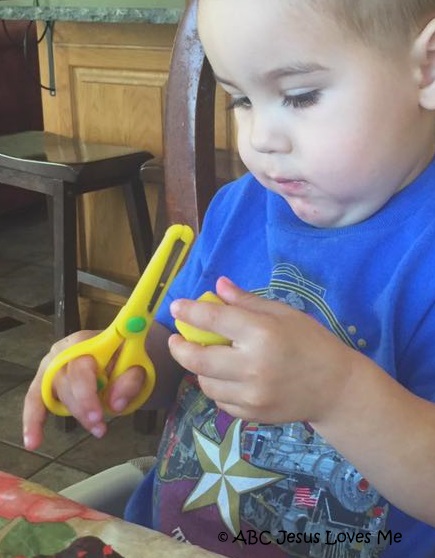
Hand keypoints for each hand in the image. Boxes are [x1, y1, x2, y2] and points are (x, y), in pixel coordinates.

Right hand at [22, 330, 143, 449]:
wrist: (121, 354)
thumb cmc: (128, 358)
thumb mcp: (138, 366)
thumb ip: (130, 382)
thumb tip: (115, 404)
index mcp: (86, 341)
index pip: (80, 368)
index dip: (86, 393)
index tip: (98, 415)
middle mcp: (63, 350)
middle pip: (66, 382)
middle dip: (83, 409)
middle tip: (101, 428)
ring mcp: (51, 365)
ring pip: (55, 395)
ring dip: (76, 415)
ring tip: (98, 429)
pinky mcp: (45, 381)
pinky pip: (34, 400)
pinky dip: (33, 421)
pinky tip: (33, 441)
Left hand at [168, 276, 355, 423]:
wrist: (336, 388)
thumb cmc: (312, 342)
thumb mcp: (284, 313)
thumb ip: (247, 301)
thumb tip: (218, 285)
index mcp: (261, 333)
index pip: (213, 320)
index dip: (189, 312)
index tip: (176, 307)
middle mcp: (252, 366)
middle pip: (197, 359)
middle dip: (179, 347)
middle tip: (177, 340)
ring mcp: (251, 395)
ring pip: (205, 383)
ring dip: (199, 369)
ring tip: (206, 358)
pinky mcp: (252, 415)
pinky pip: (220, 401)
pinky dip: (216, 387)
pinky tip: (226, 377)